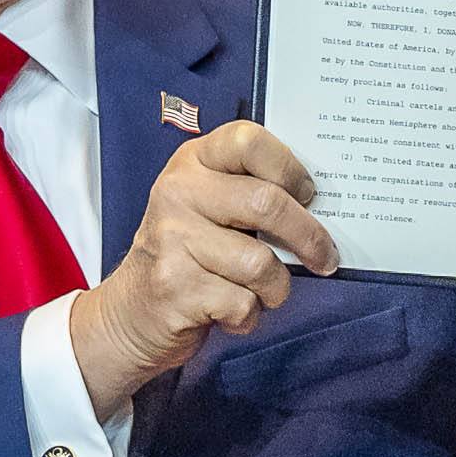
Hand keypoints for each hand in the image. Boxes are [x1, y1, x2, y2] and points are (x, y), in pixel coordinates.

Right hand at [67, 120, 342, 413]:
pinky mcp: (175, 287)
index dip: (288, 168)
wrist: (130, 312)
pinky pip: (243, 303)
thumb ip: (251, 193)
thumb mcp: (208, 206)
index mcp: (193, 162)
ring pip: (260, 263)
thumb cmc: (188, 255)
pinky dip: (249, 316)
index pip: (248, 140)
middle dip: (309, 238)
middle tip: (324, 258)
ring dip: (276, 288)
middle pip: (266, 203)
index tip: (308, 196)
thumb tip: (322, 210)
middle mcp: (178, 192)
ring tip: (262, 292)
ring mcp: (172, 240)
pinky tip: (230, 311)